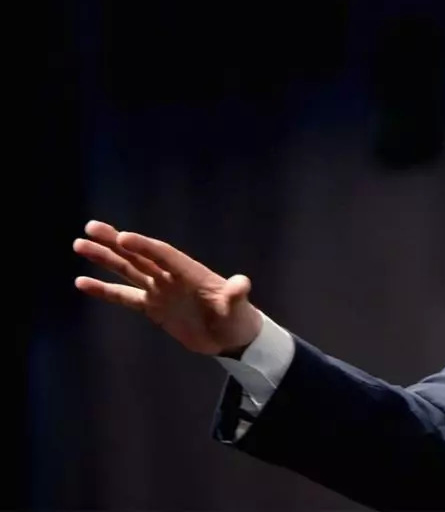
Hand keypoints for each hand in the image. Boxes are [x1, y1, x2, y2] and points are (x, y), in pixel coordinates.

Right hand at [73, 220, 261, 355]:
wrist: (231, 338)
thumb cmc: (238, 319)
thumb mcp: (238, 307)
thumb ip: (235, 295)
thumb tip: (242, 283)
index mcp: (190, 272)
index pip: (163, 255)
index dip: (144, 246)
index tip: (123, 237)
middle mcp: (171, 277)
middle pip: (140, 255)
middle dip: (116, 242)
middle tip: (91, 228)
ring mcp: (160, 290)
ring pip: (128, 270)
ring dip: (105, 259)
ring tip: (80, 245)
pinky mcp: (153, 307)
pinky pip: (124, 297)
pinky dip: (104, 291)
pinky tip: (82, 282)